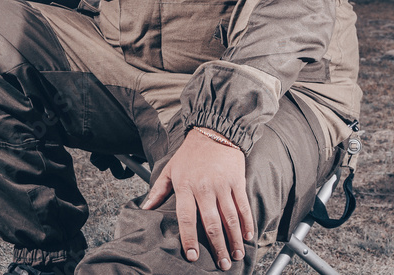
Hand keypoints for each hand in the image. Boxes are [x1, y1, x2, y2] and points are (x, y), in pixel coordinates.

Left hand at [141, 129, 253, 270]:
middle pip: (211, 223)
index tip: (192, 257)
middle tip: (223, 265)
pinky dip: (247, 222)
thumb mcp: (170, 169)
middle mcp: (204, 188)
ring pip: (230, 218)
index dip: (189, 239)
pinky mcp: (237, 181)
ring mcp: (222, 185)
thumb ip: (158, 190)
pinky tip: (249, 236)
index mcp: (185, 186)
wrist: (213, 131)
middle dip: (218, 247)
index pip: (187, 218)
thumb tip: (144, 208)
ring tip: (237, 255)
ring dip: (235, 239)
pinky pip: (243, 206)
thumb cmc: (189, 153)